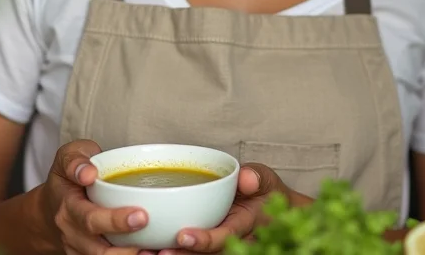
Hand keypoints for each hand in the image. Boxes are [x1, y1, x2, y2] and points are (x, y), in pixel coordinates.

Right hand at [37, 140, 149, 254]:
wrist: (50, 206)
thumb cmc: (67, 177)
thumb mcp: (67, 156)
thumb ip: (75, 160)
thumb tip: (88, 173)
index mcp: (68, 208)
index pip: (90, 219)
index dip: (115, 220)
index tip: (141, 215)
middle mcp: (72, 234)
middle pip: (100, 248)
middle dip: (128, 245)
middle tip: (154, 233)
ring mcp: (79, 250)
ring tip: (155, 249)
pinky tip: (149, 251)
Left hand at [163, 164, 288, 254]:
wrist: (273, 210)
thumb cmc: (263, 191)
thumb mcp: (265, 179)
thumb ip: (257, 177)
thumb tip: (246, 179)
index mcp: (247, 227)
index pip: (226, 237)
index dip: (205, 240)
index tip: (183, 236)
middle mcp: (235, 242)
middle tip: (161, 252)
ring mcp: (224, 247)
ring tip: (151, 254)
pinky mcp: (213, 247)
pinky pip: (197, 253)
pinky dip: (178, 252)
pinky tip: (153, 251)